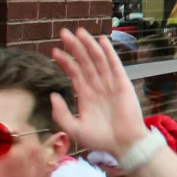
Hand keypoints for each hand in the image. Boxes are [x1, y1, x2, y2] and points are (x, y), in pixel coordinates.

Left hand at [51, 28, 149, 159]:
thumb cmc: (101, 140)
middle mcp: (97, 86)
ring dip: (89, 45)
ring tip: (79, 32)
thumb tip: (53, 95)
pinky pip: (115, 65)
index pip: (74, 72)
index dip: (65, 61)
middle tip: (63, 33)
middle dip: (74, 47)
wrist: (123, 145)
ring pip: (97, 59)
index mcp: (86, 95)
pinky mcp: (123, 84)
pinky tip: (102, 40)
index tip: (54, 51)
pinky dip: (109, 52)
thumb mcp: (74, 129)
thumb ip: (61, 113)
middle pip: (84, 61)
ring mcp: (110, 83)